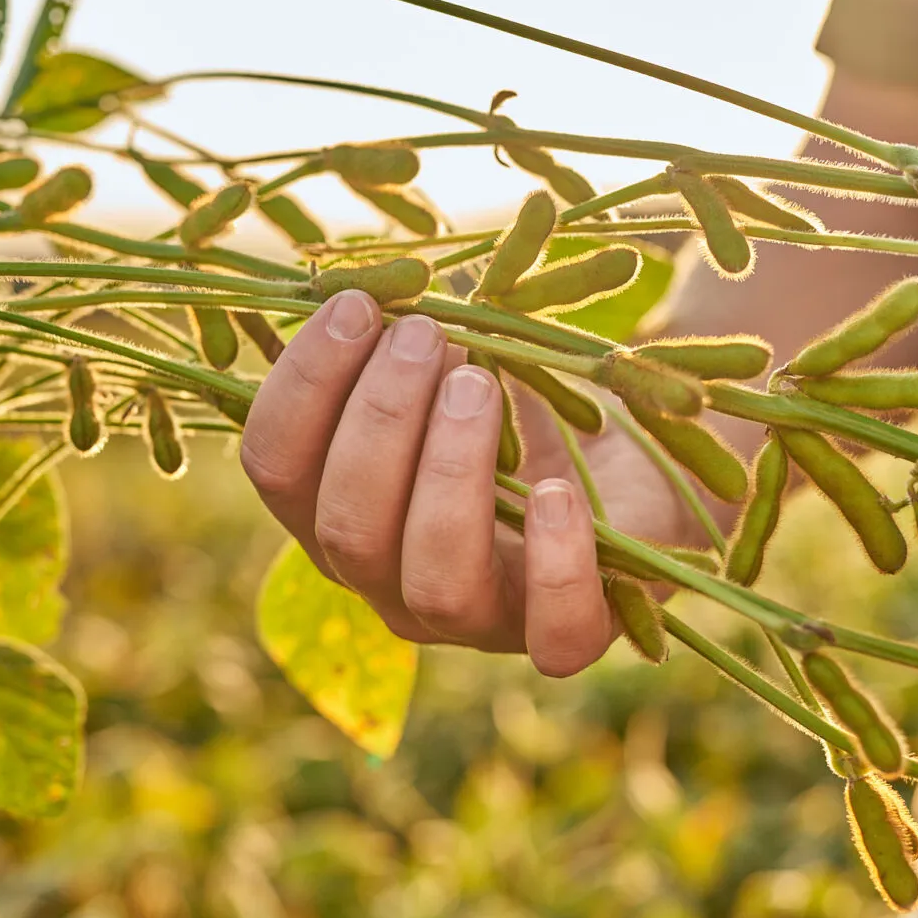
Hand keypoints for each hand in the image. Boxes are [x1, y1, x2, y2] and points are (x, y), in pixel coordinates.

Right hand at [240, 291, 689, 675]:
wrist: (638, 468)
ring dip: (448, 472)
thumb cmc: (524, 409)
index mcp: (340, 515)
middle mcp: (390, 582)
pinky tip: (559, 493)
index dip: (302, 386)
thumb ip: (404, 338)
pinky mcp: (568, 636)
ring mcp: (477, 622)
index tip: (357, 305)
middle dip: (379, 420)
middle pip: (347, 529)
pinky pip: (555, 634)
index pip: (279, 470)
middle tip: (427, 336)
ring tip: (479, 383)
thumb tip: (375, 280)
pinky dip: (556, 562)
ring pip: (434, 583)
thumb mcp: (455, 363)